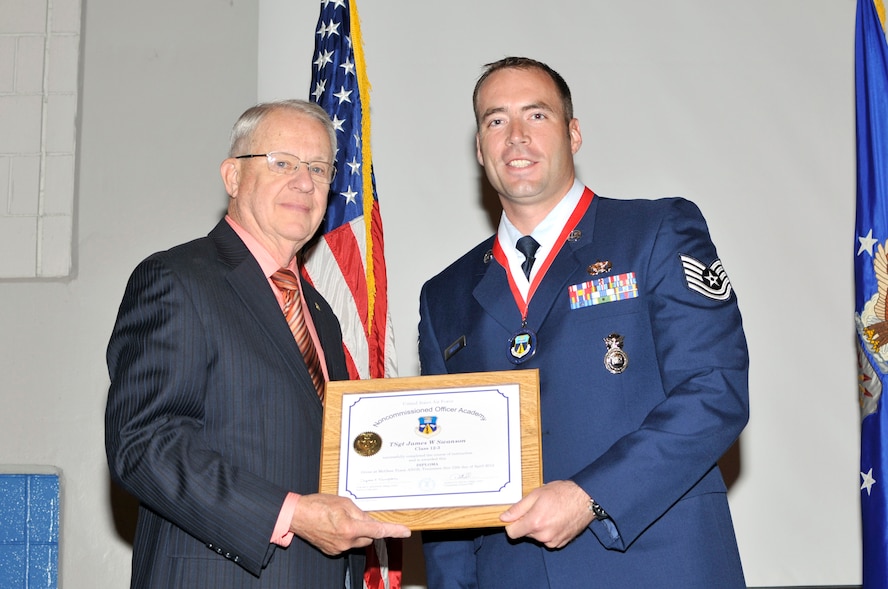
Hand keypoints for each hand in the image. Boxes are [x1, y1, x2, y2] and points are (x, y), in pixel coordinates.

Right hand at [289, 493, 410, 554]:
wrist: (297, 516)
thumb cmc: (318, 505)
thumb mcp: (343, 503)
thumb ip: (360, 513)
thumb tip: (370, 521)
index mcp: (351, 528)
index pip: (378, 531)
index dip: (394, 531)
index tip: (405, 532)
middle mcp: (346, 542)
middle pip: (369, 537)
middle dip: (368, 528)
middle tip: (356, 515)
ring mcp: (339, 548)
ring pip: (358, 541)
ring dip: (356, 532)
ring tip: (340, 519)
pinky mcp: (332, 551)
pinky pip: (346, 544)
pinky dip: (346, 536)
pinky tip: (335, 526)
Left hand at [499, 480, 594, 548]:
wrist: (585, 499)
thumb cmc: (562, 493)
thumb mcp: (536, 494)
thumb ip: (518, 509)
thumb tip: (504, 518)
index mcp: (535, 523)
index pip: (512, 533)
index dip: (512, 523)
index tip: (517, 516)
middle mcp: (543, 536)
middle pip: (525, 533)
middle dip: (528, 522)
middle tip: (538, 508)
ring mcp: (553, 541)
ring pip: (537, 536)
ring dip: (539, 527)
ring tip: (549, 512)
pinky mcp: (561, 543)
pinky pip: (548, 539)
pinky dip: (549, 531)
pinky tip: (556, 519)